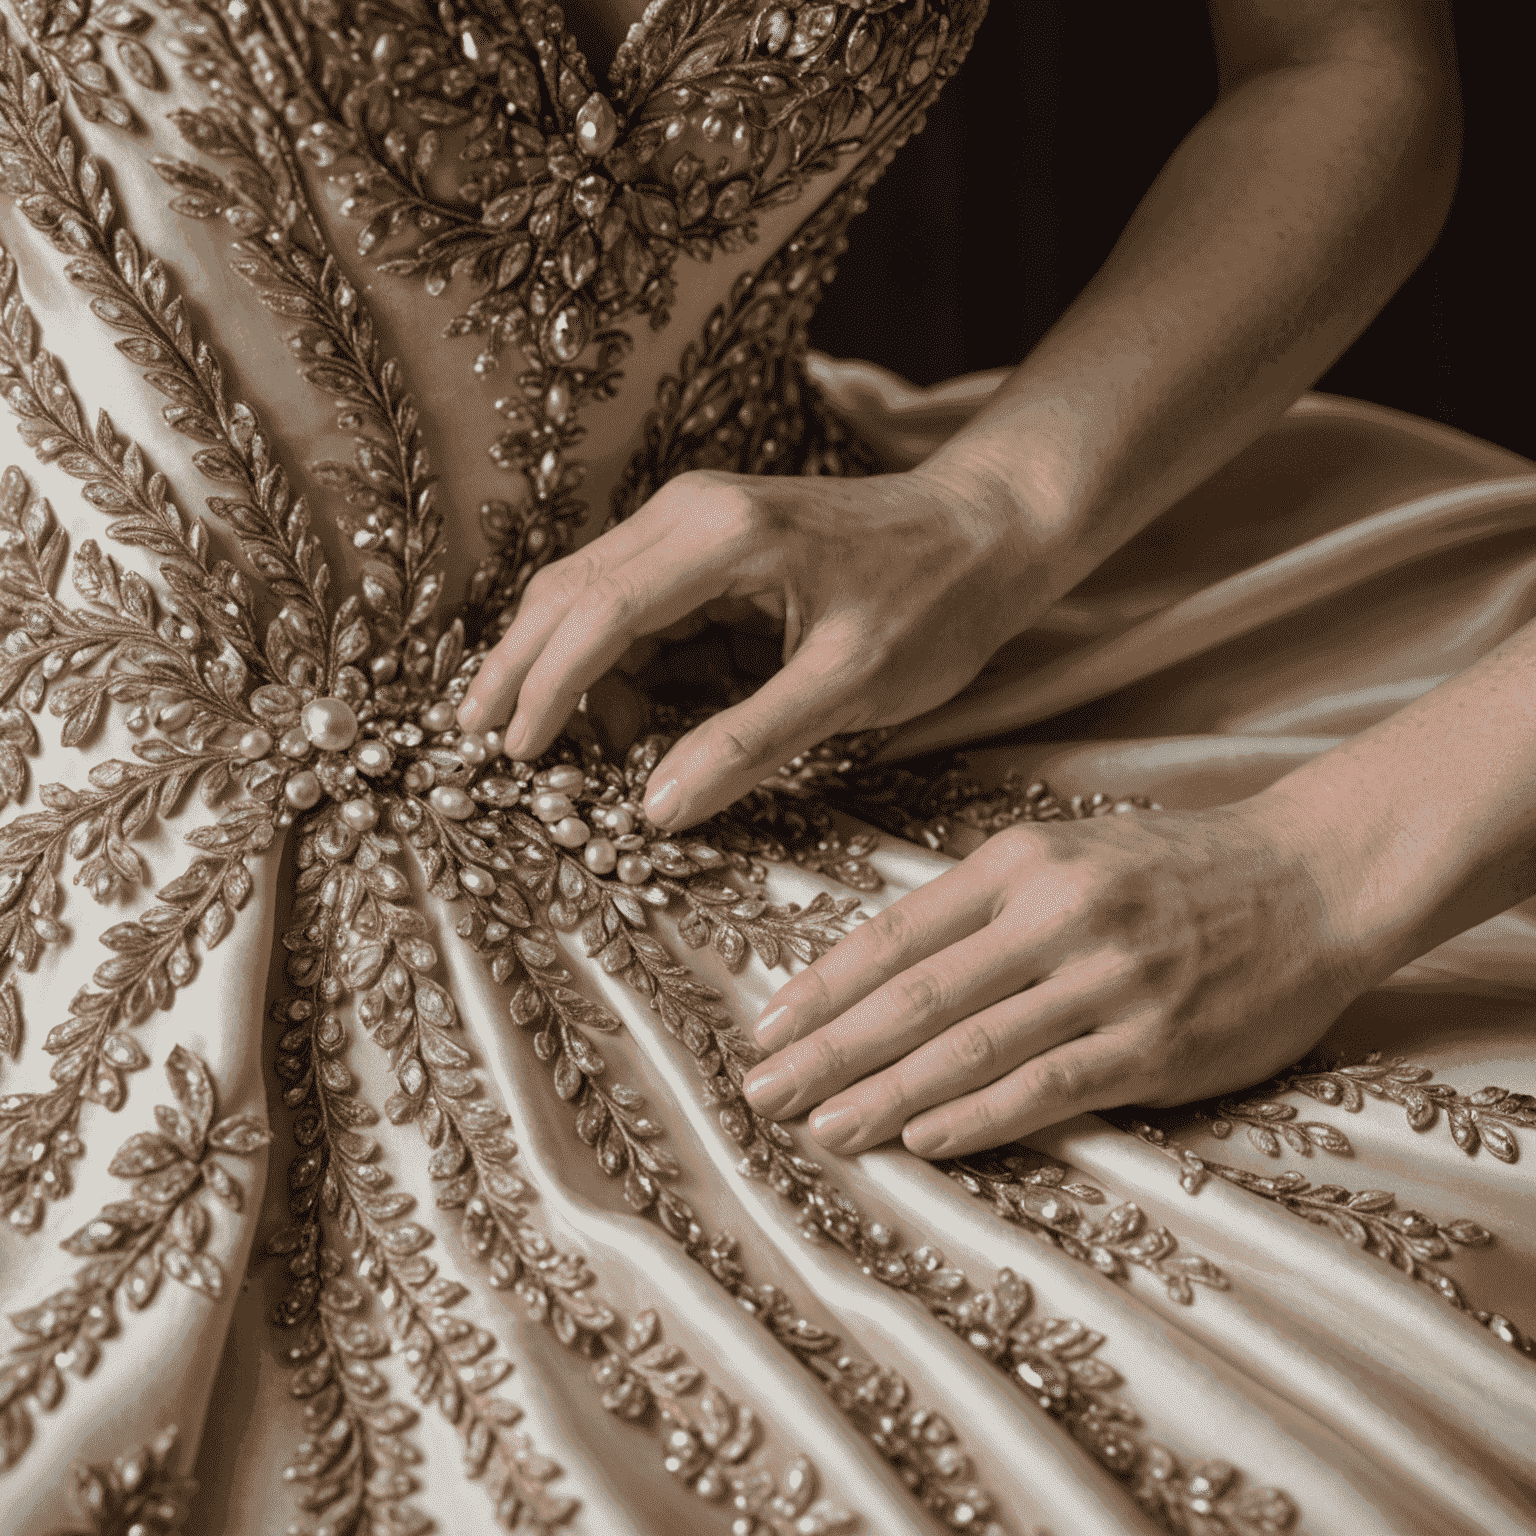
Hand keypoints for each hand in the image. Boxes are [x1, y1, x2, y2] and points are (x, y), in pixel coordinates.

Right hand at [457, 462, 1038, 829]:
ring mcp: (697, 520)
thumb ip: (751, 743)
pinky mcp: (710, 542)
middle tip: (484, 745)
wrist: (985, 530)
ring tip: (565, 750)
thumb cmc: (933, 602)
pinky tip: (618, 717)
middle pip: (569, 591)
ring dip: (566, 670)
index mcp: (723, 536)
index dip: (546, 686)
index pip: (597, 610)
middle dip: (522, 670)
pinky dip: (612, 660)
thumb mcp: (851, 685)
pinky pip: (635, 601)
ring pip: (591, 595)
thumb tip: (656, 809)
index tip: (512, 753)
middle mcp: (692, 511)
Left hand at [741, 799, 1363, 1158]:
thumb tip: (876, 969)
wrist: (1308, 879)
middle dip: (829, 1050)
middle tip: (761, 1093)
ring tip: (822, 1127)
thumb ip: (978, 907)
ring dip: (886, 1093)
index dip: (824, 986)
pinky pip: (1050, 1085)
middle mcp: (1056, 914)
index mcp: (1019, 863)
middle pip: (917, 994)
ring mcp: (1108, 980)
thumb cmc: (1170, 870)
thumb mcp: (1064, 854)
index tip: (765, 1028)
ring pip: (972, 1046)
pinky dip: (979, 1116)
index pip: (898, 932)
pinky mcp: (1158, 1042)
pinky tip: (924, 1141)